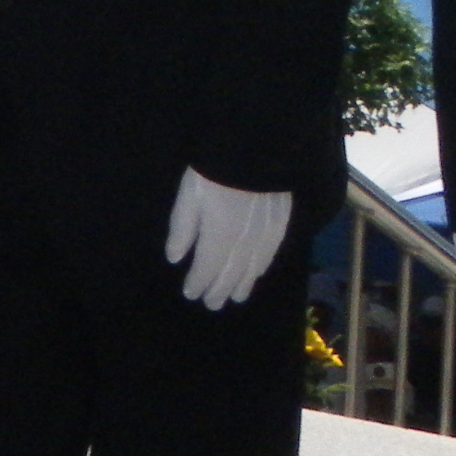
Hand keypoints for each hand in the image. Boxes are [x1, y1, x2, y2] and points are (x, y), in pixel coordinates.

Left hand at [164, 168, 291, 309]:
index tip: (191, 294)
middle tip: (213, 305)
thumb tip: (174, 258)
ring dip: (242, 284)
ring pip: (252, 267)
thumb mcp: (189, 196)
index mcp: (220, 235)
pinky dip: (260, 268)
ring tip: (235, 297)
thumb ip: (182, 229)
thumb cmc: (214, 170)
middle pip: (231, 272)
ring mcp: (266, 234)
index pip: (207, 268)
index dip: (199, 283)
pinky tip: (256, 273)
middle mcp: (245, 241)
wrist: (256, 150)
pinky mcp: (281, 223)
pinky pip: (270, 254)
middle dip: (220, 289)